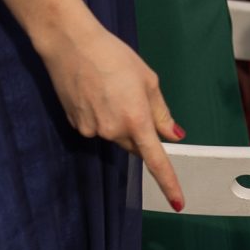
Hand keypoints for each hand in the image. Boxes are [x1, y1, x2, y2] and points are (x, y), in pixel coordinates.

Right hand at [39, 25, 183, 211]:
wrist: (71, 46)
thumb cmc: (115, 57)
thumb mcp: (148, 80)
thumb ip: (161, 113)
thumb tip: (173, 136)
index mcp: (136, 119)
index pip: (156, 160)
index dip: (168, 183)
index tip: (179, 203)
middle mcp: (112, 131)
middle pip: (134, 144)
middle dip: (139, 130)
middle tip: (132, 97)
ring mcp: (90, 131)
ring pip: (114, 136)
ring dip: (118, 121)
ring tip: (109, 88)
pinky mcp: (75, 126)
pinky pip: (96, 129)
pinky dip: (101, 117)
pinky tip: (94, 94)